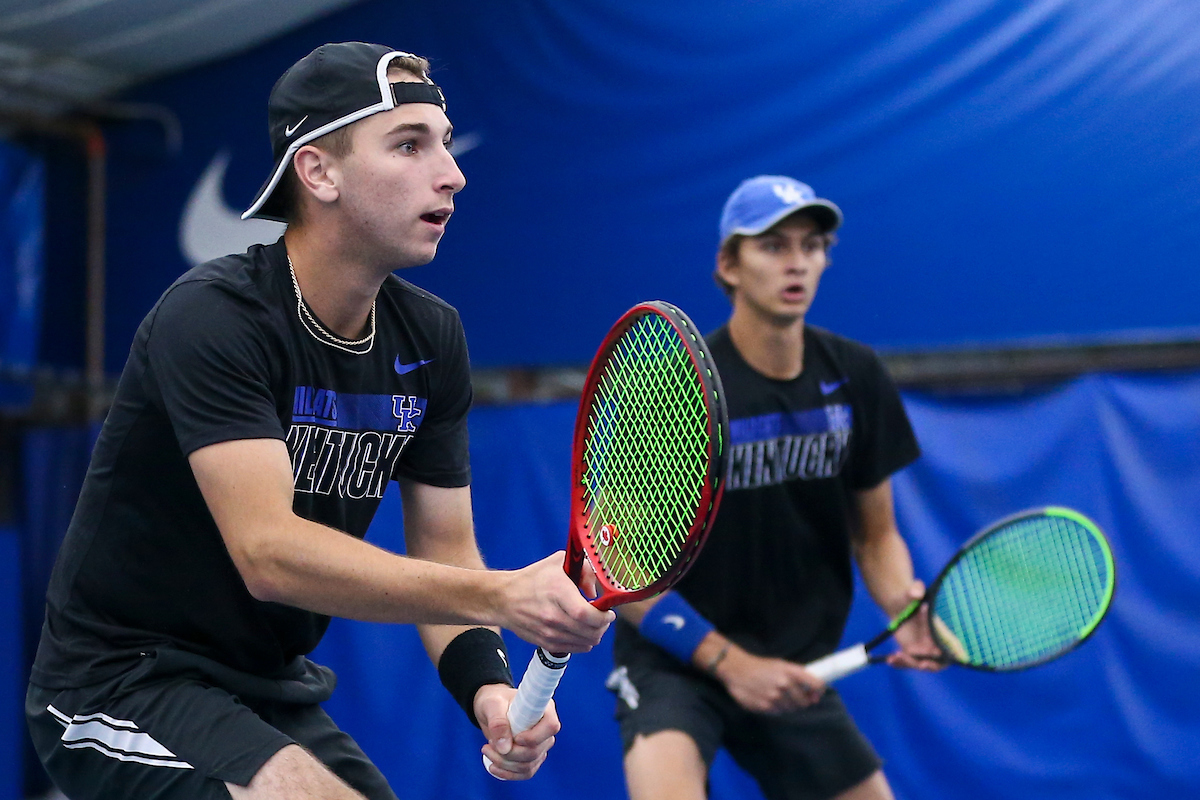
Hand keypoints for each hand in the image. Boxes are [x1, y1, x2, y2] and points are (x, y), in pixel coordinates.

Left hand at [475, 684, 559, 779]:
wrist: (491, 710)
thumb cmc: (495, 701)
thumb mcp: (492, 705)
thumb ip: (498, 722)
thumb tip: (505, 748)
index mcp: (543, 709)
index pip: (551, 726)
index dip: (534, 737)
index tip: (515, 738)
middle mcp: (545, 729)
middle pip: (536, 751)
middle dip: (510, 754)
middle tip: (489, 744)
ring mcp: (540, 745)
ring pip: (529, 765)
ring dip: (505, 764)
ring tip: (487, 750)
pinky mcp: (532, 758)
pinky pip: (525, 773)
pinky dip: (508, 773)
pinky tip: (493, 767)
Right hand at [499, 552, 613, 652]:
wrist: (504, 599)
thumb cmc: (533, 579)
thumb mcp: (558, 563)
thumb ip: (584, 571)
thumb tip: (597, 590)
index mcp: (557, 592)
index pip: (586, 614)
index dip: (603, 617)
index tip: (609, 612)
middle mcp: (553, 615)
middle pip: (590, 631)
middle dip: (603, 625)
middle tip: (604, 617)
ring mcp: (549, 632)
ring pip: (586, 642)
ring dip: (596, 634)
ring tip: (594, 623)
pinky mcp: (546, 642)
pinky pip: (575, 649)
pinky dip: (584, 642)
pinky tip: (582, 630)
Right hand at [713, 645, 824, 713]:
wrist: (736, 670)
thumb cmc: (761, 666)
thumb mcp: (780, 664)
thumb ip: (796, 676)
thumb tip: (812, 690)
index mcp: (790, 671)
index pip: (816, 684)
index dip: (819, 690)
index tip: (816, 694)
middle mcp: (784, 684)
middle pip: (805, 702)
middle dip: (803, 701)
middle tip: (795, 696)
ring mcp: (775, 697)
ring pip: (791, 709)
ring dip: (788, 705)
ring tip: (778, 696)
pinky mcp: (765, 707)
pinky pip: (778, 712)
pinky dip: (776, 708)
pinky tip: (769, 699)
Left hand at [886, 580, 945, 671]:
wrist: (899, 603)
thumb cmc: (910, 595)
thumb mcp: (913, 590)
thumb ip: (916, 590)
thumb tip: (916, 593)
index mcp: (939, 630)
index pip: (951, 648)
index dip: (947, 656)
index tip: (938, 656)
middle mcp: (934, 642)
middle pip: (937, 662)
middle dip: (929, 665)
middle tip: (919, 664)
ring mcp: (923, 648)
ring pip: (920, 664)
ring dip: (909, 664)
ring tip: (896, 657)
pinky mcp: (911, 651)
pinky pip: (908, 662)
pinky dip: (900, 664)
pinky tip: (890, 659)